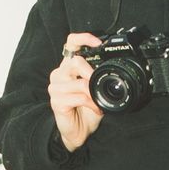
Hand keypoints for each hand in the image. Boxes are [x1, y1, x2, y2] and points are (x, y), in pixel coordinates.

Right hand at [48, 33, 105, 150]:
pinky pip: (80, 98)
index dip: (84, 38)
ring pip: (80, 82)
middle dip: (92, 72)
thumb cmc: (86, 110)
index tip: (98, 43)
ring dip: (94, 93)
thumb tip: (112, 66)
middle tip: (100, 83)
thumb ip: (98, 76)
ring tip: (99, 101)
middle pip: (75, 61)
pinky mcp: (57, 101)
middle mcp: (59, 74)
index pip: (71, 43)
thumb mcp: (94, 89)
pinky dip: (92, 104)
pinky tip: (95, 109)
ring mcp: (56, 88)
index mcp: (68, 67)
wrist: (78, 131)